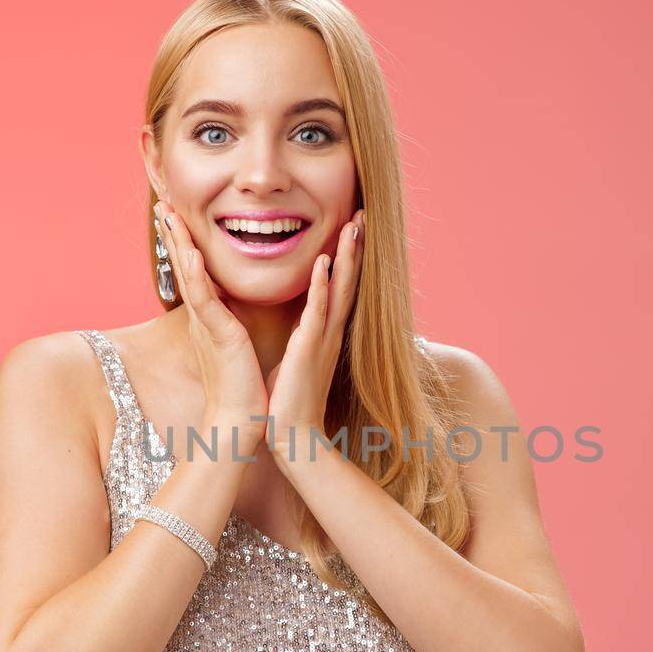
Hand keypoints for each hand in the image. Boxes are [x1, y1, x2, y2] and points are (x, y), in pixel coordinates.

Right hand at [156, 201, 267, 458]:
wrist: (241, 422)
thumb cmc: (241, 387)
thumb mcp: (235, 343)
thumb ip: (230, 321)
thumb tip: (232, 306)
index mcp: (209, 316)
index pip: (193, 269)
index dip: (182, 239)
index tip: (174, 210)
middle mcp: (202, 316)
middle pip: (182, 264)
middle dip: (172, 231)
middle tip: (160, 197)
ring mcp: (207, 325)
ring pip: (187, 275)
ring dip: (177, 243)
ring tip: (167, 213)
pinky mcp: (218, 336)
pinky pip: (204, 301)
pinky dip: (196, 276)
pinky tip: (191, 253)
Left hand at [264, 209, 364, 468]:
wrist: (293, 437)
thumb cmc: (290, 403)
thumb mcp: (297, 361)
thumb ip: (302, 340)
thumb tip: (300, 328)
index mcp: (324, 333)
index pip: (340, 287)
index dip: (348, 257)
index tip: (352, 228)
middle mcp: (330, 332)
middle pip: (348, 281)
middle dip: (355, 247)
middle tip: (362, 214)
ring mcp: (322, 339)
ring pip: (339, 289)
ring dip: (347, 257)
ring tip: (353, 225)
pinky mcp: (309, 349)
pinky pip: (317, 311)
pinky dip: (322, 286)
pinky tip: (324, 262)